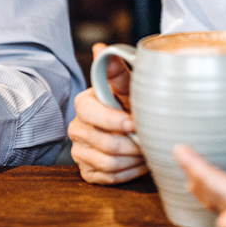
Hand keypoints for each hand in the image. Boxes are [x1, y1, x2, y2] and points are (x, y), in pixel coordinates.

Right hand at [70, 43, 145, 184]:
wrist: (133, 131)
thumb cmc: (131, 106)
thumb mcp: (128, 89)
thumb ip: (116, 72)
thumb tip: (101, 48)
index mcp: (83, 105)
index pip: (91, 114)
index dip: (114, 121)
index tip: (134, 123)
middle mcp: (76, 128)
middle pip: (104, 143)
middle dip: (132, 145)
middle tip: (149, 142)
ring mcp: (80, 151)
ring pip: (108, 163)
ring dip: (133, 160)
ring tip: (147, 152)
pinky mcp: (87, 171)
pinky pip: (108, 178)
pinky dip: (128, 173)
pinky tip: (138, 164)